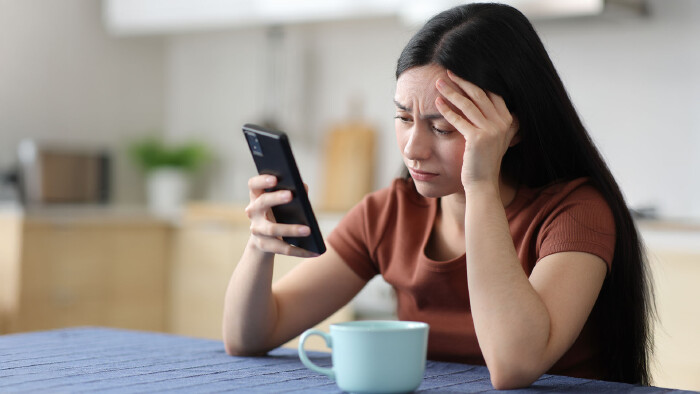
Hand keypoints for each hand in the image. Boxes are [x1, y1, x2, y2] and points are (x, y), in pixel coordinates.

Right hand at [245, 175, 317, 257]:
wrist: (264, 239)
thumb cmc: (278, 213)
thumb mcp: (282, 202)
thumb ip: (293, 191)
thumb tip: (303, 187)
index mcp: (257, 197)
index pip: (253, 185)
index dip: (262, 180)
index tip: (275, 178)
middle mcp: (253, 212)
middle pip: (262, 203)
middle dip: (275, 198)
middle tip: (291, 194)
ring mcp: (257, 230)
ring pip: (273, 229)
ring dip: (291, 229)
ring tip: (308, 230)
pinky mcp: (264, 245)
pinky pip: (283, 248)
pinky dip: (300, 251)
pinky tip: (314, 252)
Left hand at [435, 70, 517, 188]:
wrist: (483, 184)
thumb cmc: (485, 161)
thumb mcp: (499, 139)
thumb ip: (504, 124)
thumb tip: (510, 111)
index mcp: (508, 121)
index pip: (492, 94)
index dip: (477, 81)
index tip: (462, 73)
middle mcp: (502, 123)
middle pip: (479, 94)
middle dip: (462, 81)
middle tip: (447, 72)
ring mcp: (491, 130)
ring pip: (468, 104)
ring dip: (451, 91)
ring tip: (438, 83)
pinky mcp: (477, 139)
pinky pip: (459, 119)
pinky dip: (446, 110)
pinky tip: (437, 103)